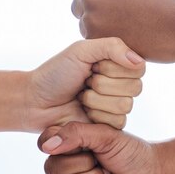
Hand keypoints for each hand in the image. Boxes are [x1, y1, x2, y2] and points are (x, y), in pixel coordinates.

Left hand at [24, 38, 144, 131]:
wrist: (36, 101)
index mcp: (117, 64)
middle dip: (102, 84)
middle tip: (84, 82)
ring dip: (96, 100)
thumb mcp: (81, 51)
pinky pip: (118, 122)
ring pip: (125, 105)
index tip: (92, 66)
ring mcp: (115, 106)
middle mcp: (120, 84)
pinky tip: (83, 110)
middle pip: (134, 88)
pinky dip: (96, 115)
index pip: (137, 68)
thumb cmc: (55, 73)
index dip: (113, 68)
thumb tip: (138, 61)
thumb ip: (112, 47)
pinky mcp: (109, 126)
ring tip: (81, 97)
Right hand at [38, 122, 160, 173]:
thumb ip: (76, 134)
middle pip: (52, 168)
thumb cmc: (131, 152)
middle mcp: (67, 164)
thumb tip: (46, 146)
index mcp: (70, 143)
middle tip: (102, 162)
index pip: (45, 142)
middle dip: (82, 165)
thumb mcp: (105, 135)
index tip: (83, 145)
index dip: (59, 146)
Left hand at [71, 0, 174, 62]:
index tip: (100, 4)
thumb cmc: (159, 6)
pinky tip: (122, 40)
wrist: (174, 28)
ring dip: (96, 29)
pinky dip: (103, 42)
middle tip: (110, 22)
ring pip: (83, 24)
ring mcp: (91, 16)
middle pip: (77, 4)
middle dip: (89, 12)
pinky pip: (91, 40)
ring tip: (122, 32)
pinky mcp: (94, 38)